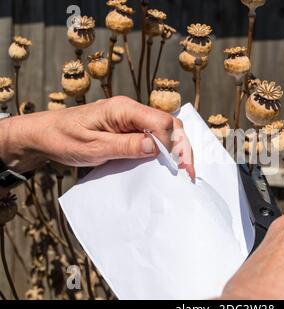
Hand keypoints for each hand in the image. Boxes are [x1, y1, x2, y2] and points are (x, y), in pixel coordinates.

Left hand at [0, 96, 194, 178]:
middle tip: (188, 172)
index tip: (171, 166)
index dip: (170, 144)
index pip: (160, 122)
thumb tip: (157, 148)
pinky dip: (165, 149)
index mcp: (123, 109)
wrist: (45, 134)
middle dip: (182, 147)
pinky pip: (154, 135)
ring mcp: (132, 118)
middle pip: (169, 123)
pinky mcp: (129, 128)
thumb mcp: (93, 147)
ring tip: (182, 170)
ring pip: (166, 129)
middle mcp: (131, 109)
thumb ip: (126, 146)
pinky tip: (167, 163)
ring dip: (176, 148)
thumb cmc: (64, 138)